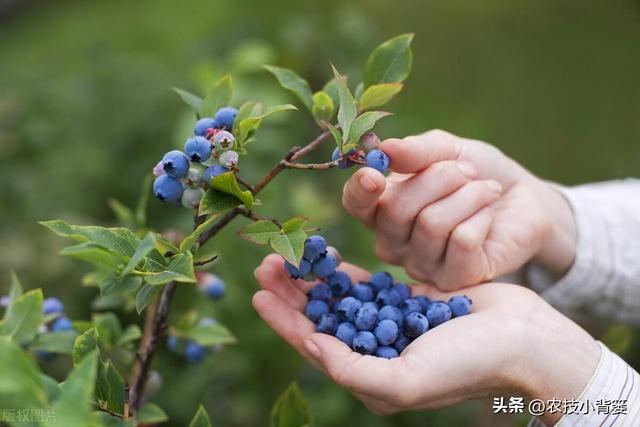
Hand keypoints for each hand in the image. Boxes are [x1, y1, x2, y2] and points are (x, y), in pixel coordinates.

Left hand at [252, 254, 599, 423]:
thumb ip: (354, 370)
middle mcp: (375, 352)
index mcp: (370, 377)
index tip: (257, 294)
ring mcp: (390, 324)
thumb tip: (313, 347)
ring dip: (312, 279)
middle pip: (321, 319)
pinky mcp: (407, 300)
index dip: (284, 321)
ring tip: (286, 255)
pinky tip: (325, 256)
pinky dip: (344, 272)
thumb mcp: (406, 380)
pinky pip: (367, 284)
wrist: (523, 339)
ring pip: (339, 299)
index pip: (314, 346)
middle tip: (266, 264)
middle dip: (292, 293)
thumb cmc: (468, 365)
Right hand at [342, 129, 576, 289]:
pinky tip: (488, 216)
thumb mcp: (448, 150)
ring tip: (485, 190)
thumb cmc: (476, 173)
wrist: (523, 198)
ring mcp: (421, 265)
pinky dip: (481, 217)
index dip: (360, 191)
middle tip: (467, 171)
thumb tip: (386, 149)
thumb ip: (417, 151)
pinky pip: (461, 242)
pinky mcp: (454, 280)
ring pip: (432, 224)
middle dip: (439, 178)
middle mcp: (393, 242)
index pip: (355, 204)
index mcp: (382, 208)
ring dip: (468, 195)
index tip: (375, 174)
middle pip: (396, 210)